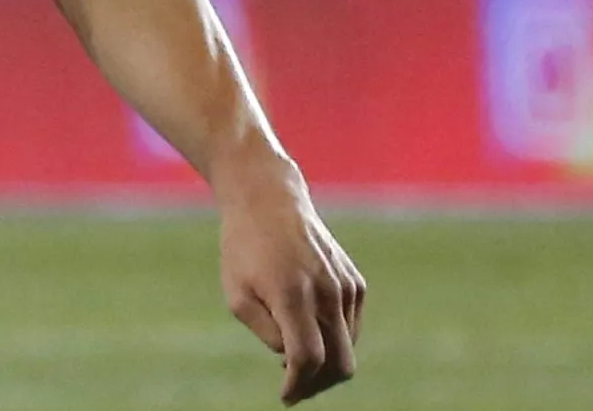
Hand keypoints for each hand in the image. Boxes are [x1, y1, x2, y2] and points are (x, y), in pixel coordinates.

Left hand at [218, 161, 364, 403]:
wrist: (269, 199)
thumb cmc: (243, 248)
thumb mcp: (237, 293)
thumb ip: (266, 332)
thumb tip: (292, 361)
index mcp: (293, 294)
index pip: (308, 358)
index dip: (298, 385)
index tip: (285, 397)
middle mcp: (328, 292)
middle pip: (340, 363)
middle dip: (318, 385)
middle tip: (294, 388)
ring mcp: (347, 287)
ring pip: (348, 348)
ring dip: (325, 363)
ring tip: (293, 359)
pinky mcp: (356, 283)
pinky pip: (350, 327)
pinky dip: (334, 340)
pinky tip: (308, 333)